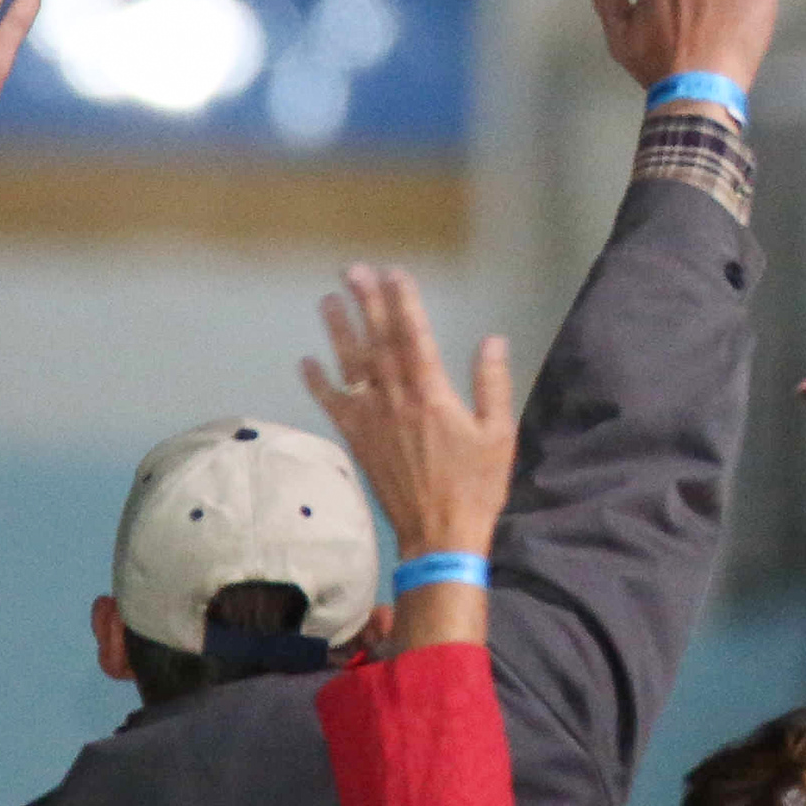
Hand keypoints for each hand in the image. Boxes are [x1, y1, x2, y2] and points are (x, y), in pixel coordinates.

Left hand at [302, 265, 517, 566]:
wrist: (438, 535)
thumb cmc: (475, 485)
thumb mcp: (499, 434)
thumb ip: (492, 384)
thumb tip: (492, 340)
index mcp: (432, 395)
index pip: (415, 336)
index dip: (403, 303)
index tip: (394, 273)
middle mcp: (396, 400)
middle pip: (378, 342)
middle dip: (366, 304)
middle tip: (353, 271)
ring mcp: (372, 421)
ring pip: (352, 367)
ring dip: (339, 332)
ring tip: (328, 301)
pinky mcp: (358, 441)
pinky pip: (333, 407)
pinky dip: (318, 384)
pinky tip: (306, 362)